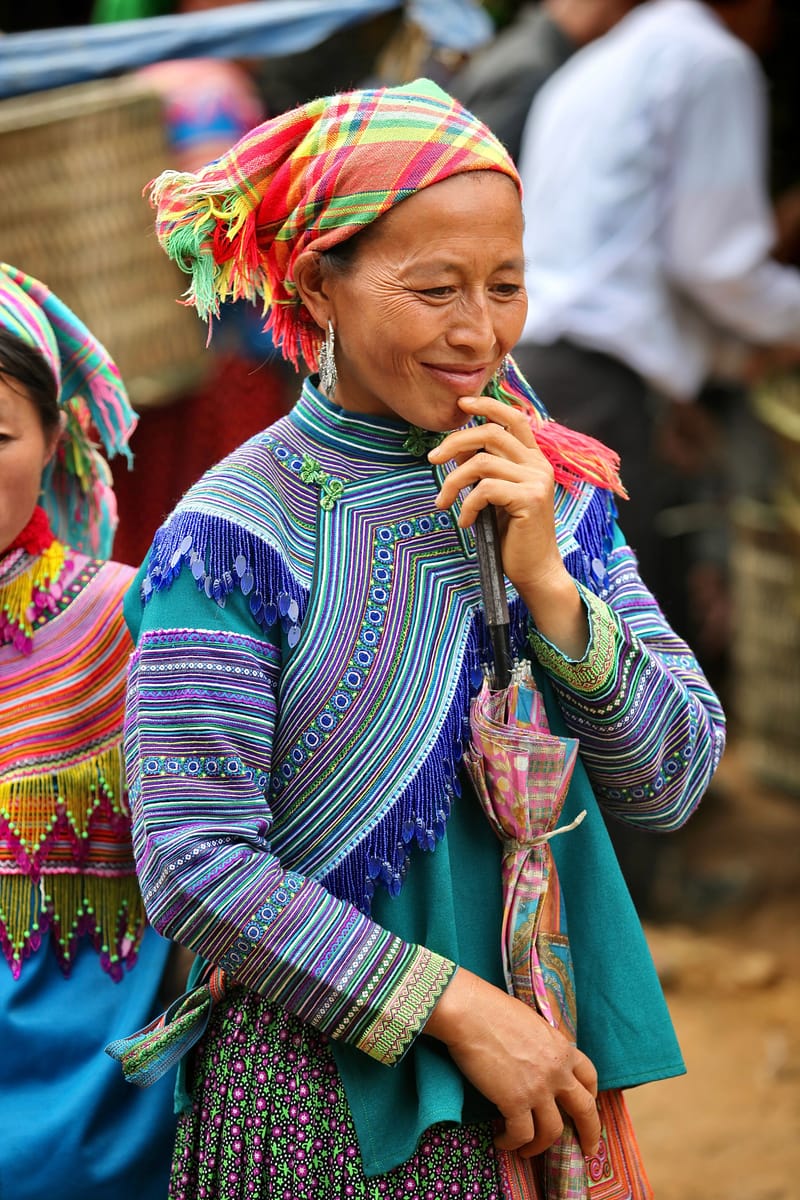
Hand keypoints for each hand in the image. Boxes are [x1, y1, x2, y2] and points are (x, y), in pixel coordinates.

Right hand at [425, 968, 599, 1156]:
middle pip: (585, 1111)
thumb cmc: (492, 1010)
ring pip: (553, 1132)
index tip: (587, 1105)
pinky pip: (521, 1135)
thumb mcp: (531, 1023)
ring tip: (526, 1150)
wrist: (471, 1013)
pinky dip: (511, 1143)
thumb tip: (537, 1057)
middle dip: (589, 1134)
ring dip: (540, 1146)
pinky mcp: (515, 1101)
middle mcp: (556, 1071)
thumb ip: (542, 1045)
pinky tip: (501, 1141)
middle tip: (586, 1149)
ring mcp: (538, 1089)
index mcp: (562, 1049)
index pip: (589, 1077)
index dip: (591, 1095)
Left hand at [428, 395, 588, 658]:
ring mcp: (536, 481)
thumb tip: (457, 449)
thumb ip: (487, 470)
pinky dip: (467, 506)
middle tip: (432, 460)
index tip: (462, 404)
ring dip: (453, 482)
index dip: (488, 405)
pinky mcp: (529, 499)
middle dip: (455, 442)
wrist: (536, 571)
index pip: (515, 418)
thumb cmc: (513, 536)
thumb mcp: (498, 496)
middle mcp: (539, 465)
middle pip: (491, 433)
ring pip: (481, 463)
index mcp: (534, 460)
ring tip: (443, 502)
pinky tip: (465, 522)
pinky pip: (485, 490)